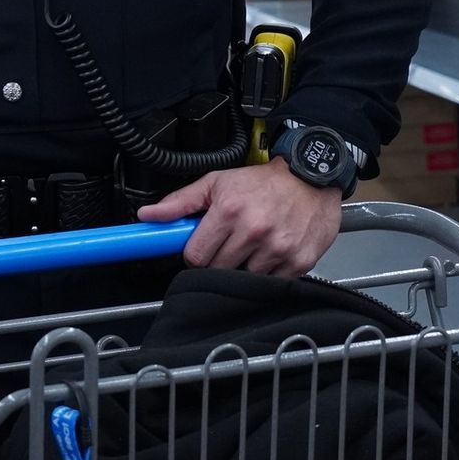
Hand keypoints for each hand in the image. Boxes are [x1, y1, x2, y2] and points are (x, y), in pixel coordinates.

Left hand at [138, 159, 341, 276]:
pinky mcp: (299, 262)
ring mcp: (277, 249)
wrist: (311, 177)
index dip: (196, 254)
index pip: (195, 256)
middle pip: (218, 270)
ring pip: (245, 279)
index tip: (204, 247)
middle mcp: (253, 231)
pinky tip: (272, 251)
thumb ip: (180, 202)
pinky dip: (269, 272)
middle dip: (220, 259)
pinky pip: (272, 282)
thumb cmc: (263, 182)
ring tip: (254, 245)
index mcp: (229, 211)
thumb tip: (148, 215)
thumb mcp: (216, 183)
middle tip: (231, 243)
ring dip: (246, 266)